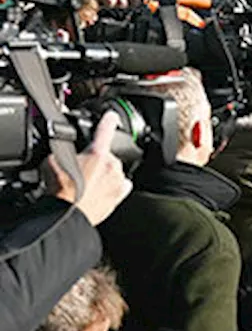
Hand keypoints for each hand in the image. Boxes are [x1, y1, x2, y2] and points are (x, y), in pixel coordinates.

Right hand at [46, 111, 132, 225]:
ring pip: (114, 172)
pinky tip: (102, 190)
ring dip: (104, 175)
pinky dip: (114, 186)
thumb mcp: (51, 162)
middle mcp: (112, 166)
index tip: (112, 116)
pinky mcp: (119, 196)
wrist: (68, 214)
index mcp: (97, 153)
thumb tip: (57, 148)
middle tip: (82, 172)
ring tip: (87, 184)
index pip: (105, 131)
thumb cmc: (60, 191)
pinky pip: (121, 186)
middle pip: (107, 156)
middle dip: (97, 162)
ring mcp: (117, 181)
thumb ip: (60, 151)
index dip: (108, 121)